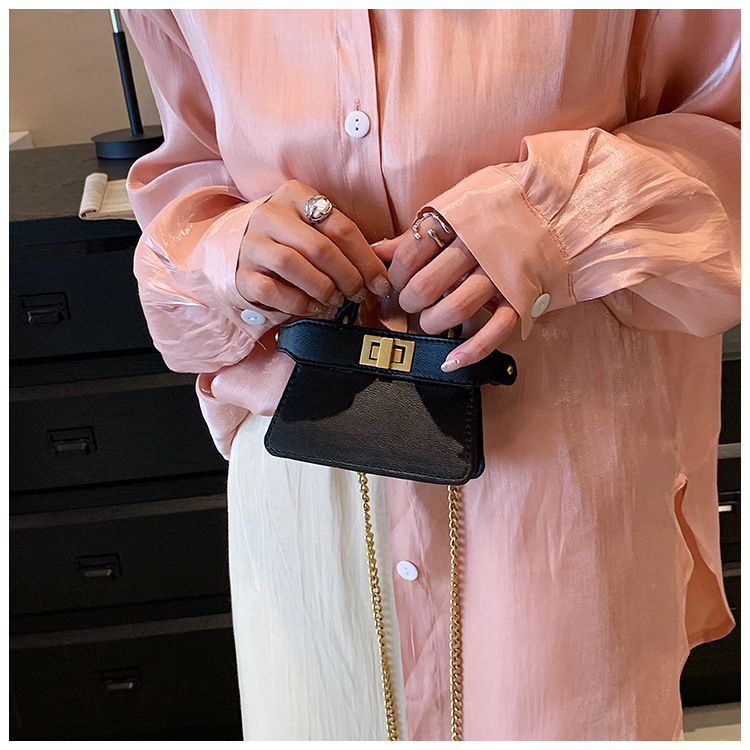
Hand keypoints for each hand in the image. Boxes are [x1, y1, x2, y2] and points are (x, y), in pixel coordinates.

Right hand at [237, 179, 392, 315]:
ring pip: (292, 265)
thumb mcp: (316, 231)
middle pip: (319, 247)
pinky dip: (300, 304)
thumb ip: (343, 243)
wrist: (242, 256)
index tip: (381, 283)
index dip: (367, 260)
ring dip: (323, 289)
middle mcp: (269, 214)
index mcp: (295, 195)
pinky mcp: (242, 274)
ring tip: (336, 300)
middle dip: (348, 277)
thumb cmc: (291, 244)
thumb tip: (379, 274)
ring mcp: (251, 244)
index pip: (341, 227)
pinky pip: (273, 291)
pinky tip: (315, 308)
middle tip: (359, 294)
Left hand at [372, 213, 518, 370]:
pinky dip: (471, 351)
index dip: (396, 274)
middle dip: (410, 301)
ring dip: (433, 323)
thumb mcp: (458, 204)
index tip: (396, 281)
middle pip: (427, 286)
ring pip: (456, 309)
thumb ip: (418, 232)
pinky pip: (495, 330)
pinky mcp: (522, 297)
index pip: (411, 254)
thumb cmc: (503, 205)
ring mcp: (501, 274)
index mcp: (459, 221)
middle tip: (410, 302)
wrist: (561, 206)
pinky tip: (451, 361)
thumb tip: (375, 251)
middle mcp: (478, 247)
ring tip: (430, 321)